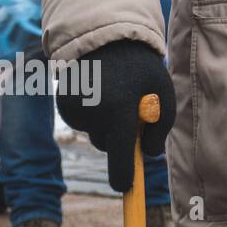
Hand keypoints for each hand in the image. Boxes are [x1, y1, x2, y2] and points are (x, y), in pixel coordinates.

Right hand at [56, 40, 174, 192]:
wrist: (107, 39)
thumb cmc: (142, 68)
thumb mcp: (163, 92)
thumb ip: (161, 127)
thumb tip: (148, 156)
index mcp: (120, 108)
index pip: (120, 153)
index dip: (123, 174)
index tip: (125, 187)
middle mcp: (93, 112)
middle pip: (109, 145)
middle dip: (122, 135)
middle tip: (132, 107)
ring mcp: (74, 109)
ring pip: (95, 134)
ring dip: (107, 122)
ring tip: (116, 92)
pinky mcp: (63, 106)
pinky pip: (83, 123)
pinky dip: (93, 115)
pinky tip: (100, 91)